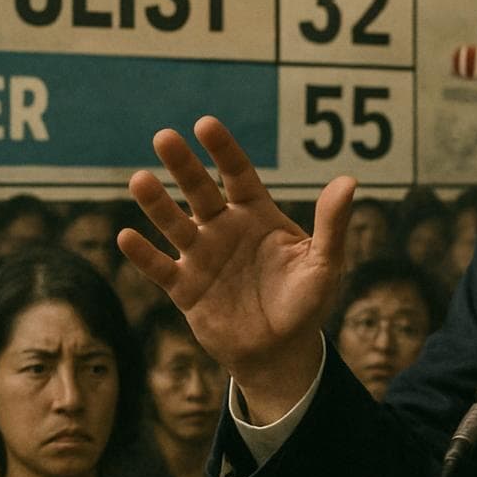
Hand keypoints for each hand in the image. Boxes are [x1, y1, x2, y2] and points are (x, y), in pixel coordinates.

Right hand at [118, 116, 355, 423]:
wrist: (281, 351)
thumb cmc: (306, 303)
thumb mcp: (325, 263)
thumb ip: (332, 224)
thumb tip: (349, 180)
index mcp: (257, 216)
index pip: (237, 174)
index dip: (223, 150)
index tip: (205, 124)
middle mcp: (225, 229)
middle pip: (200, 191)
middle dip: (183, 165)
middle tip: (164, 137)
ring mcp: (202, 257)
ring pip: (175, 224)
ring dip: (157, 204)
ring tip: (139, 180)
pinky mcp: (186, 289)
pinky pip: (161, 268)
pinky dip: (144, 255)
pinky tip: (126, 237)